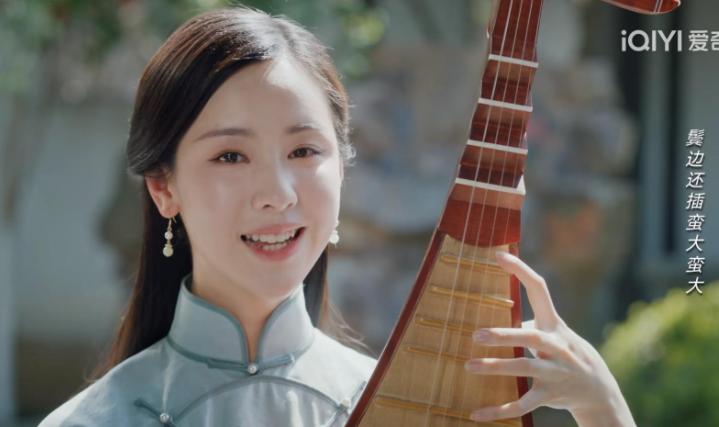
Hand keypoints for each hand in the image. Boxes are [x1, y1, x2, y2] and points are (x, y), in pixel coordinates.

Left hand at [463, 251, 635, 426]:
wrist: (598, 391)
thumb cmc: (565, 353)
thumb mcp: (554, 333)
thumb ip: (529, 322)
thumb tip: (499, 307)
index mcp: (554, 325)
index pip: (539, 289)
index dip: (520, 270)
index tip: (498, 254)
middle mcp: (556, 346)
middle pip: (531, 337)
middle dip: (504, 335)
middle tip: (475, 334)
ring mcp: (554, 372)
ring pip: (524, 369)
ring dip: (496, 367)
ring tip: (469, 366)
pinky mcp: (548, 395)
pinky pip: (521, 404)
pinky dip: (498, 410)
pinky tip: (475, 414)